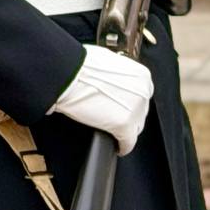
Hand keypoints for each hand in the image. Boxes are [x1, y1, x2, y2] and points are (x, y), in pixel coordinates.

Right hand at [52, 43, 153, 157]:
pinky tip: (117, 147)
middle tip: (112, 117)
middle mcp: (143, 92)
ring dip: (124, 130)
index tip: (121, 106)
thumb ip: (117, 74)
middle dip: (128, 115)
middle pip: (140, 112)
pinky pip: (128, 143)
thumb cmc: (79, 65)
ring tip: (112, 131)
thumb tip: (113, 82)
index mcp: (141, 76)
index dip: (129, 102)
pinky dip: (122, 146)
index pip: (142, 95)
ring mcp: (135, 110)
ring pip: (135, 128)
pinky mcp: (124, 126)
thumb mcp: (107, 62)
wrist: (67, 74)